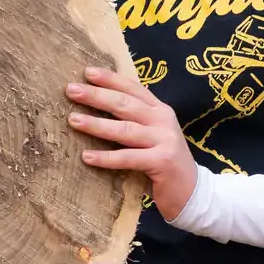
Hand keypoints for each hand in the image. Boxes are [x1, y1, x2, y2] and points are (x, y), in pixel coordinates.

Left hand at [65, 67, 198, 219]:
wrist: (192, 191)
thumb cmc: (163, 160)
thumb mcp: (152, 134)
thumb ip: (134, 120)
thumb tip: (97, 105)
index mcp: (160, 110)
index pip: (133, 88)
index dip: (110, 79)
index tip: (86, 72)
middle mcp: (163, 121)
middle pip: (125, 104)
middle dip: (97, 95)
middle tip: (71, 90)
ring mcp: (165, 140)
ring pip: (125, 129)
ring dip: (97, 124)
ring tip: (73, 120)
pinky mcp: (162, 162)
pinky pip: (128, 158)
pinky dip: (106, 158)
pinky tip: (86, 157)